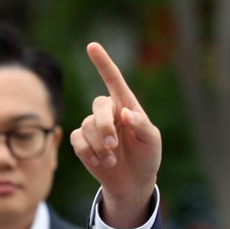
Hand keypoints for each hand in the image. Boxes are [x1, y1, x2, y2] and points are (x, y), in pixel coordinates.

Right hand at [70, 41, 161, 227]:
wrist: (134, 182)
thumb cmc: (147, 156)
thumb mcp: (151, 141)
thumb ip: (142, 125)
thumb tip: (126, 113)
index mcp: (126, 106)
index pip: (114, 80)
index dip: (103, 63)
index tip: (92, 46)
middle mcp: (108, 112)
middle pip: (99, 105)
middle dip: (105, 125)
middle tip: (114, 145)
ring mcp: (93, 126)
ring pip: (88, 126)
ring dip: (101, 146)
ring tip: (112, 160)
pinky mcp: (82, 142)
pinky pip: (77, 140)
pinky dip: (89, 153)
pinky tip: (99, 163)